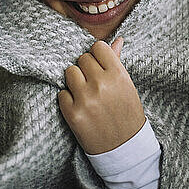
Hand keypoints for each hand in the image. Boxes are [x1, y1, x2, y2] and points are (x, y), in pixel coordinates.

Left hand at [58, 37, 145, 153]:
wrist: (125, 149)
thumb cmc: (127, 113)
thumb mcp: (127, 86)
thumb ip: (117, 62)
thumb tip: (116, 39)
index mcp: (118, 75)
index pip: (98, 47)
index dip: (98, 56)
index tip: (100, 66)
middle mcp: (101, 84)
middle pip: (82, 59)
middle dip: (87, 69)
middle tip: (94, 84)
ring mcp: (85, 99)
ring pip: (70, 72)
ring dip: (75, 81)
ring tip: (86, 93)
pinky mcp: (72, 114)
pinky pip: (61, 93)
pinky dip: (68, 99)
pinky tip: (80, 107)